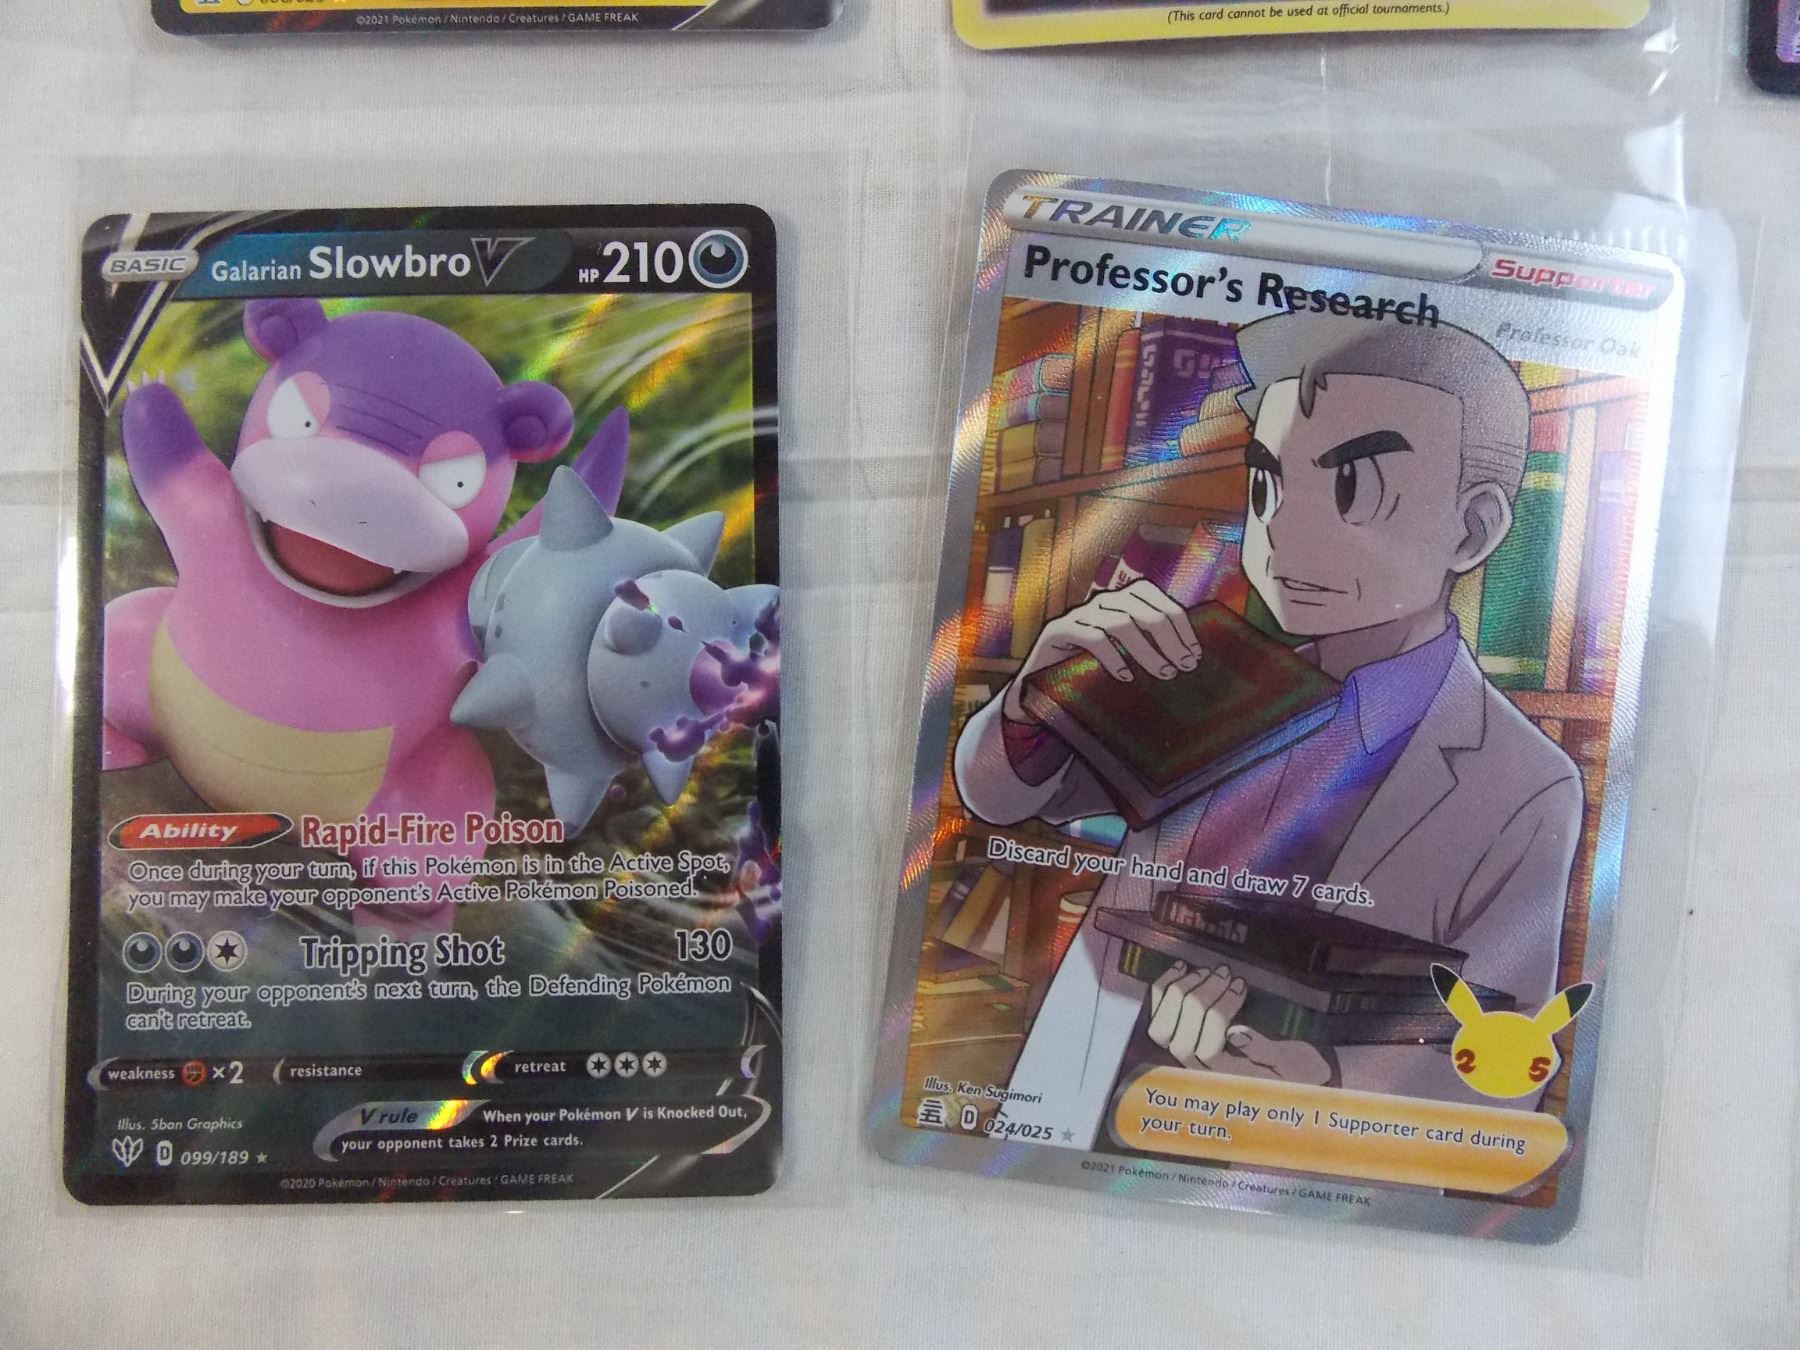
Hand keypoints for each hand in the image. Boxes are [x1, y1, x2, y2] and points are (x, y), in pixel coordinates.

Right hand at [1002, 580, 1201, 722]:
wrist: (1037, 685)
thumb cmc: (1087, 671)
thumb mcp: (1122, 655)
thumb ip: (1148, 647)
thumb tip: (1189, 659)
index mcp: (1119, 600)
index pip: (1156, 600)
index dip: (1180, 624)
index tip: (1194, 654)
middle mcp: (1100, 601)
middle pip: (1142, 610)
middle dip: (1168, 638)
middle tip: (1183, 666)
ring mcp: (1077, 615)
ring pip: (1120, 622)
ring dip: (1146, 650)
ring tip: (1162, 673)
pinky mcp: (1058, 632)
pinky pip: (1092, 637)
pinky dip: (1113, 657)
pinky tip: (1125, 676)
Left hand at [1146, 961, 1332, 1085]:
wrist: (1292, 1072)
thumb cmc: (1294, 1067)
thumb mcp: (1289, 1062)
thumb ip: (1263, 1050)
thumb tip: (1236, 1033)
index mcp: (1228, 1079)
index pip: (1207, 1050)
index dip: (1218, 1013)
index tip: (1240, 985)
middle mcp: (1200, 1072)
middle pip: (1180, 1038)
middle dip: (1199, 999)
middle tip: (1225, 972)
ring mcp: (1186, 1056)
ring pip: (1162, 1028)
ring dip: (1181, 992)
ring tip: (1208, 971)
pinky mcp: (1179, 1038)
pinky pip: (1157, 1017)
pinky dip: (1163, 990)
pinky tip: (1182, 968)